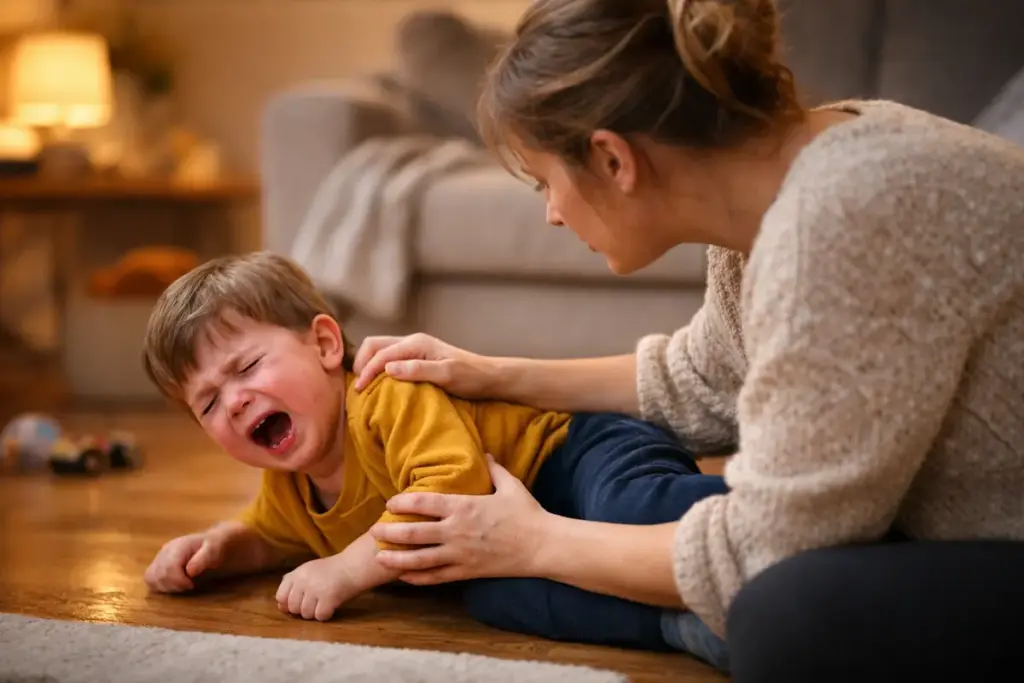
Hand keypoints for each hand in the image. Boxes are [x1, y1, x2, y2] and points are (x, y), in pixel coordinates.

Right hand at [145, 532, 224, 592]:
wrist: (211, 542)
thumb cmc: (215, 547)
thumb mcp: (215, 550)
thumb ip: (204, 558)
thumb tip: (190, 571)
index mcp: (178, 546)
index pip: (168, 568)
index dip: (179, 581)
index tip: (192, 585)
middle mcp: (165, 551)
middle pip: (158, 575)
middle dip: (174, 585)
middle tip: (189, 585)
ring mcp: (160, 557)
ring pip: (151, 577)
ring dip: (166, 586)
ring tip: (182, 584)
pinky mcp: (158, 564)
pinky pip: (150, 578)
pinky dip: (160, 585)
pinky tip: (174, 584)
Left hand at [276, 556, 359, 621]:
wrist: (353, 566)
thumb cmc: (331, 570)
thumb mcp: (308, 571)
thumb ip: (293, 585)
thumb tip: (281, 606)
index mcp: (297, 573)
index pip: (281, 596)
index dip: (288, 602)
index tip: (300, 601)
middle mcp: (303, 581)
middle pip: (293, 608)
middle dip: (303, 609)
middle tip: (315, 602)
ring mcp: (316, 589)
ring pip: (306, 614)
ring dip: (315, 613)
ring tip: (324, 602)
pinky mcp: (329, 597)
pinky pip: (320, 616)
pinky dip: (326, 614)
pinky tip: (332, 606)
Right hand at [352, 333, 497, 397]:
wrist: (488, 377)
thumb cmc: (471, 377)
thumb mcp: (447, 374)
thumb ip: (418, 370)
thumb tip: (388, 369)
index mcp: (417, 343)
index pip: (382, 354)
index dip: (367, 371)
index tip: (359, 391)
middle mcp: (413, 342)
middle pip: (374, 345)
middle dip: (361, 363)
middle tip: (358, 387)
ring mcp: (414, 350)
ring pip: (380, 350)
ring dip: (368, 365)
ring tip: (363, 386)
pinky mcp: (416, 359)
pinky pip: (389, 359)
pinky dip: (378, 369)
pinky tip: (378, 384)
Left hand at [370, 455, 551, 584]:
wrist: (542, 546)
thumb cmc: (528, 513)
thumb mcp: (511, 485)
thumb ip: (494, 469)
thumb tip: (485, 453)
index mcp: (465, 507)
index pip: (425, 503)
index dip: (403, 503)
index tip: (389, 503)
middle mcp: (457, 532)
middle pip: (414, 533)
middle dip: (390, 532)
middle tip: (373, 530)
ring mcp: (460, 555)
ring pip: (420, 559)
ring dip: (396, 558)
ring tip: (378, 556)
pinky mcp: (467, 572)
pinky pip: (437, 577)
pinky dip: (418, 578)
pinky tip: (403, 577)